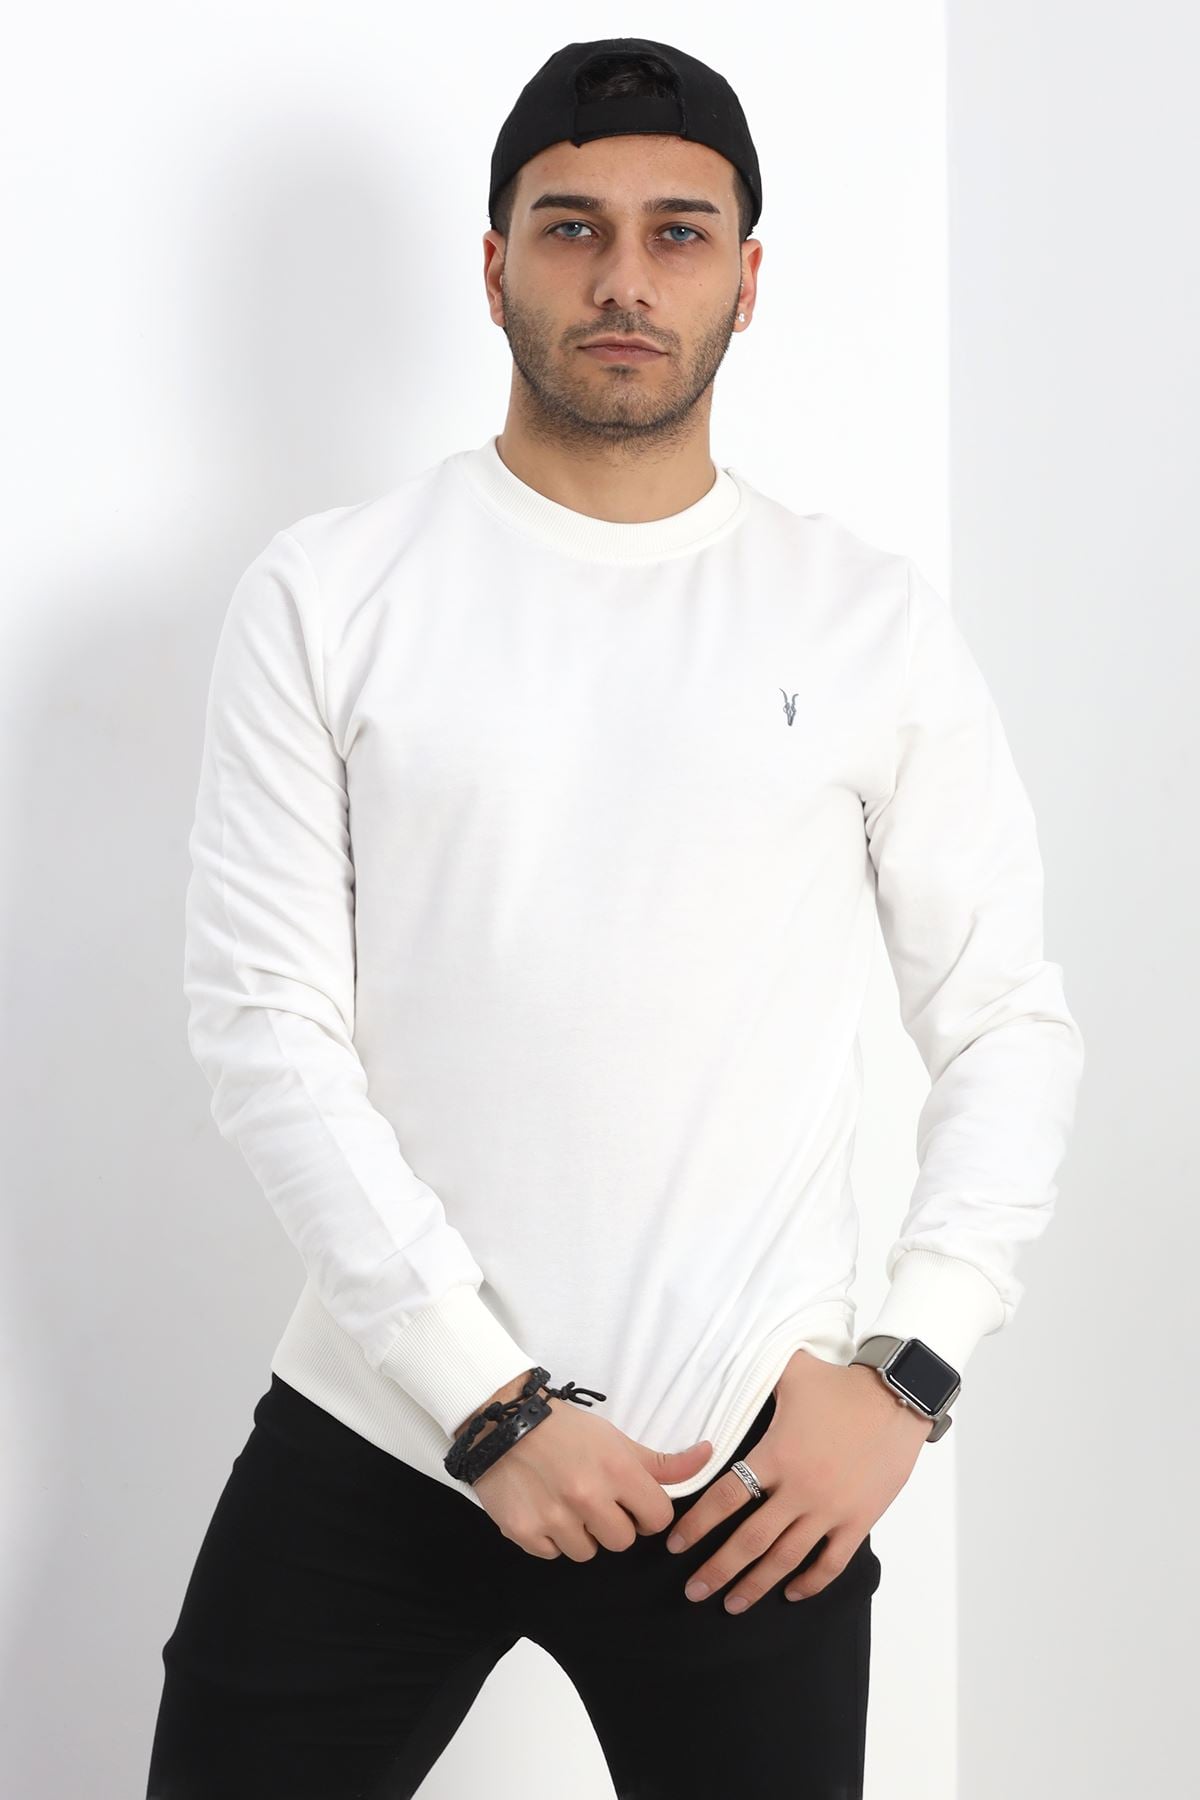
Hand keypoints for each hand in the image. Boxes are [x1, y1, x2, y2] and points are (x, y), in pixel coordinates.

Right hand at [467, 1393, 713, 1560]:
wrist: (503, 1423)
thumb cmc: (566, 1428)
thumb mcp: (617, 1439)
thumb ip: (663, 1462)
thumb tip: (709, 1454)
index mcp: (617, 1471)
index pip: (658, 1519)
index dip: (648, 1513)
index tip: (633, 1502)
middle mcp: (588, 1498)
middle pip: (623, 1541)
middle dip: (614, 1525)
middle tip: (596, 1501)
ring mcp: (555, 1519)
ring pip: (588, 1552)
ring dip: (582, 1534)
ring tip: (567, 1503)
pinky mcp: (525, 1532)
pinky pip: (552, 1554)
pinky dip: (551, 1538)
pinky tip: (544, 1509)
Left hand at [663, 1350, 931, 1613]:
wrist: (897, 1398)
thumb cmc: (842, 1385)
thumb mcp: (792, 1371)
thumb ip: (757, 1372)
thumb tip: (726, 1356)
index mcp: (776, 1455)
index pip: (726, 1497)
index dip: (698, 1524)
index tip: (676, 1544)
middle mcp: (799, 1489)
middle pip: (750, 1540)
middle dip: (718, 1569)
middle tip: (694, 1591)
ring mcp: (830, 1510)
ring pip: (785, 1558)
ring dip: (756, 1585)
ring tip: (732, 1604)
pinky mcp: (858, 1521)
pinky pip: (830, 1562)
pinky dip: (810, 1582)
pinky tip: (791, 1593)